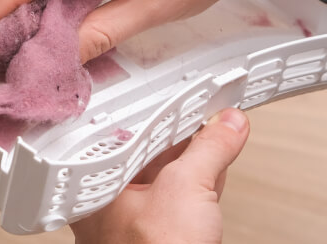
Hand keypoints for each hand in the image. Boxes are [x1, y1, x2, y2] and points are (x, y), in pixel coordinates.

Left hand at [70, 108, 249, 243]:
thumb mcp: (187, 189)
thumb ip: (209, 149)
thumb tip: (227, 125)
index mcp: (99, 186)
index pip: (129, 133)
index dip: (163, 111)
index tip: (189, 96)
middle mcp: (110, 204)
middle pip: (149, 152)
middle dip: (182, 131)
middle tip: (208, 107)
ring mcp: (133, 224)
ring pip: (166, 176)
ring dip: (196, 154)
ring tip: (219, 127)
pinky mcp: (158, 239)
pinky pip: (178, 200)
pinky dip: (199, 181)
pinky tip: (215, 166)